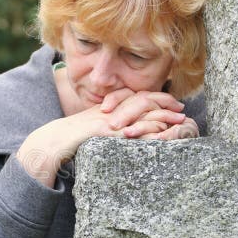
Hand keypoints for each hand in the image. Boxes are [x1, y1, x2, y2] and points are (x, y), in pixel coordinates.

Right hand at [16, 89, 188, 186]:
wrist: (55, 141)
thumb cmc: (73, 137)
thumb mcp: (95, 125)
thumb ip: (111, 123)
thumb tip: (126, 129)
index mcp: (112, 106)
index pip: (139, 96)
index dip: (158, 98)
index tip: (173, 104)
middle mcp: (113, 109)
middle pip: (145, 99)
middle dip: (166, 104)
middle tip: (181, 110)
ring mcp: (112, 120)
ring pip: (144, 112)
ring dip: (165, 117)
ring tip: (181, 121)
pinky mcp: (110, 132)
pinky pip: (135, 130)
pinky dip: (152, 132)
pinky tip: (165, 136)